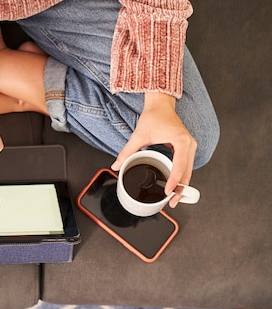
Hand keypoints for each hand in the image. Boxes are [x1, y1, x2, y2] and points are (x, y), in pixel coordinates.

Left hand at [111, 93, 196, 207]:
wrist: (161, 105)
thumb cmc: (154, 116)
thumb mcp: (138, 135)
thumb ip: (127, 151)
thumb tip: (117, 165)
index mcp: (181, 141)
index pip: (179, 166)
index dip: (174, 181)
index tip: (168, 192)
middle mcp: (190, 144)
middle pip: (187, 172)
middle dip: (180, 189)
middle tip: (172, 203)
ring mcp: (190, 146)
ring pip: (188, 171)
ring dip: (182, 185)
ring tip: (174, 198)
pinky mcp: (187, 148)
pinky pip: (186, 166)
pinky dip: (181, 177)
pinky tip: (175, 187)